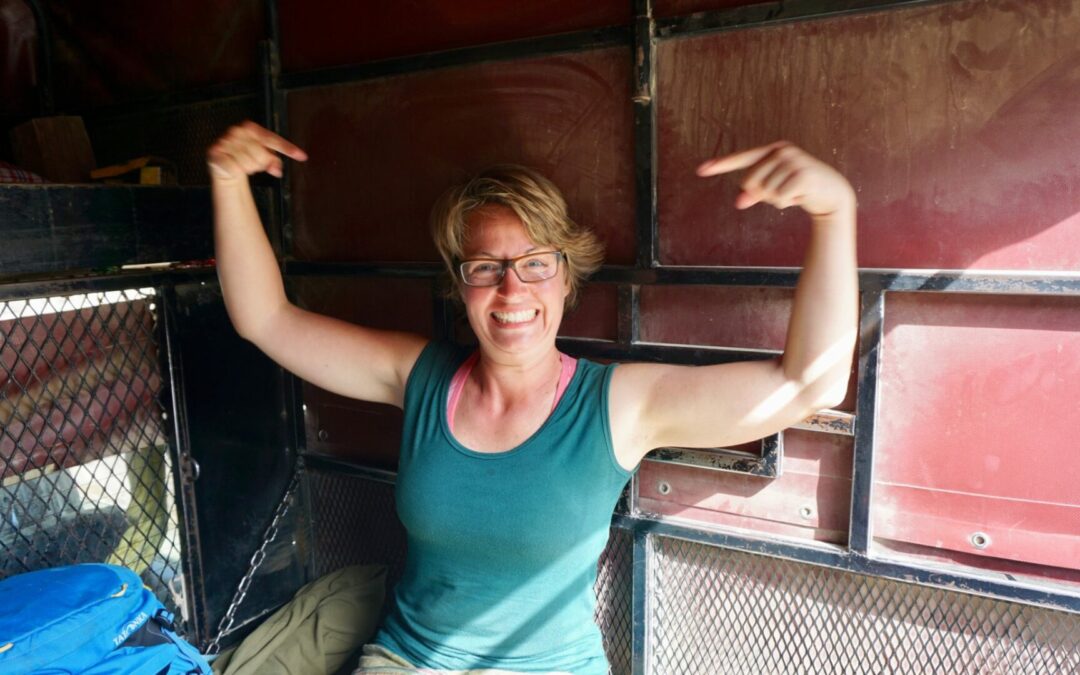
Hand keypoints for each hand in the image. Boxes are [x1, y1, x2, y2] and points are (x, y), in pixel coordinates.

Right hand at [206, 121, 307, 182]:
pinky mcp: (215, 152)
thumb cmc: (246, 157)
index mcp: (251, 127)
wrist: (224, 163)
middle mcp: (237, 131)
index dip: (288, 149)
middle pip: (261, 155)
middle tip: (255, 165)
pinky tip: (233, 167)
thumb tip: (277, 170)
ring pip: (248, 163)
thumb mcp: (262, 157)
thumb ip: (273, 160)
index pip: (272, 139)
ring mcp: (225, 141)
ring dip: (248, 169)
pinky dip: (236, 171)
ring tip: (243, 165)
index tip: (302, 156)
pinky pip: (235, 168)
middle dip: (261, 164)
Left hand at [696, 141, 854, 217]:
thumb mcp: (774, 191)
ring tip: (794, 193)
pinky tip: (800, 197)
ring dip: (777, 200)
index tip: (700, 170)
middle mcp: (782, 151)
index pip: (742, 158)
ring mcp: (793, 161)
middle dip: (763, 194)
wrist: (832, 194)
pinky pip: (778, 198)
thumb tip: (739, 202)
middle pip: (750, 182)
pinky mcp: (803, 174)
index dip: (721, 165)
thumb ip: (754, 193)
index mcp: (773, 150)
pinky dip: (786, 203)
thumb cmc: (799, 189)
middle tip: (783, 192)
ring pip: (765, 192)